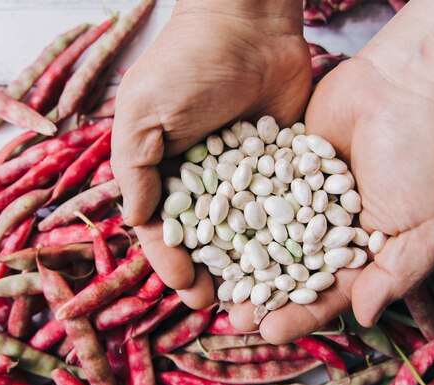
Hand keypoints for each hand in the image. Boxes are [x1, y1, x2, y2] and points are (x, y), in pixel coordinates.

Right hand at [112, 1, 311, 302]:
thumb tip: (139, 222)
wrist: (248, 24)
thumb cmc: (186, 64)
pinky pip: (283, 207)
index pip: (164, 230)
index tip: (188, 288)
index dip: (172, 263)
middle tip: (229, 307)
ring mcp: (245, 177)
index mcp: (164, 173)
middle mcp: (204, 181)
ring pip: (247, 233)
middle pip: (207, 241)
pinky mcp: (282, 167)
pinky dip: (287, 235)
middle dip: (214, 276)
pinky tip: (297, 263)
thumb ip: (135, 168)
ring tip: (266, 299)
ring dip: (252, 267)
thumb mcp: (144, 114)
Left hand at [229, 55, 433, 343]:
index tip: (269, 331)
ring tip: (210, 279)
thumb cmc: (427, 157)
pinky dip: (235, 208)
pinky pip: (256, 189)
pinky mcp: (284, 162)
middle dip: (260, 293)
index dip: (299, 314)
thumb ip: (395, 274)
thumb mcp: (427, 225)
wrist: (409, 84)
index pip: (327, 292)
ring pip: (266, 233)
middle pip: (288, 269)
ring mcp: (302, 194)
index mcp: (363, 250)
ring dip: (239, 257)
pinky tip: (208, 225)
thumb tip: (365, 317)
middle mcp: (328, 227)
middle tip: (229, 314)